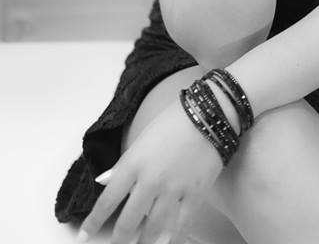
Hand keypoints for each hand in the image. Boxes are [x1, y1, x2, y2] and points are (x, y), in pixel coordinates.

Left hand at [78, 98, 224, 243]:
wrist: (209, 113)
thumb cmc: (172, 121)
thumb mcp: (141, 139)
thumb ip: (122, 164)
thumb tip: (103, 181)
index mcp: (134, 163)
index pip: (108, 200)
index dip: (93, 221)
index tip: (83, 237)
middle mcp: (151, 181)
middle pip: (128, 222)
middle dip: (119, 240)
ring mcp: (174, 190)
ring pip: (153, 229)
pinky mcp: (195, 195)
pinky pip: (180, 225)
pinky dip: (170, 238)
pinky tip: (164, 243)